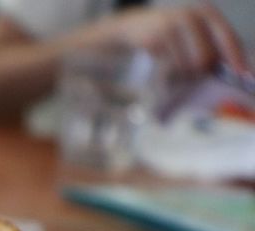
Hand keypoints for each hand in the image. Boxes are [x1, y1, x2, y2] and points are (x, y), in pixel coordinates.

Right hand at [86, 5, 249, 78]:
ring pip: (187, 65)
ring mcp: (172, 27)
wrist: (134, 26)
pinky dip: (166, 69)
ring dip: (181, 72)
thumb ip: (212, 45)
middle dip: (199, 70)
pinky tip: (160, 57)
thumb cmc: (170, 33)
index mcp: (206, 13)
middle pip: (206, 58)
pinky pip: (169, 66)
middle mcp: (191, 16)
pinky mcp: (155, 40)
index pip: (227, 36)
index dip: (235, 56)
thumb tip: (230, 67)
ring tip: (172, 62)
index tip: (241, 73)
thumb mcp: (194, 33)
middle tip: (190, 71)